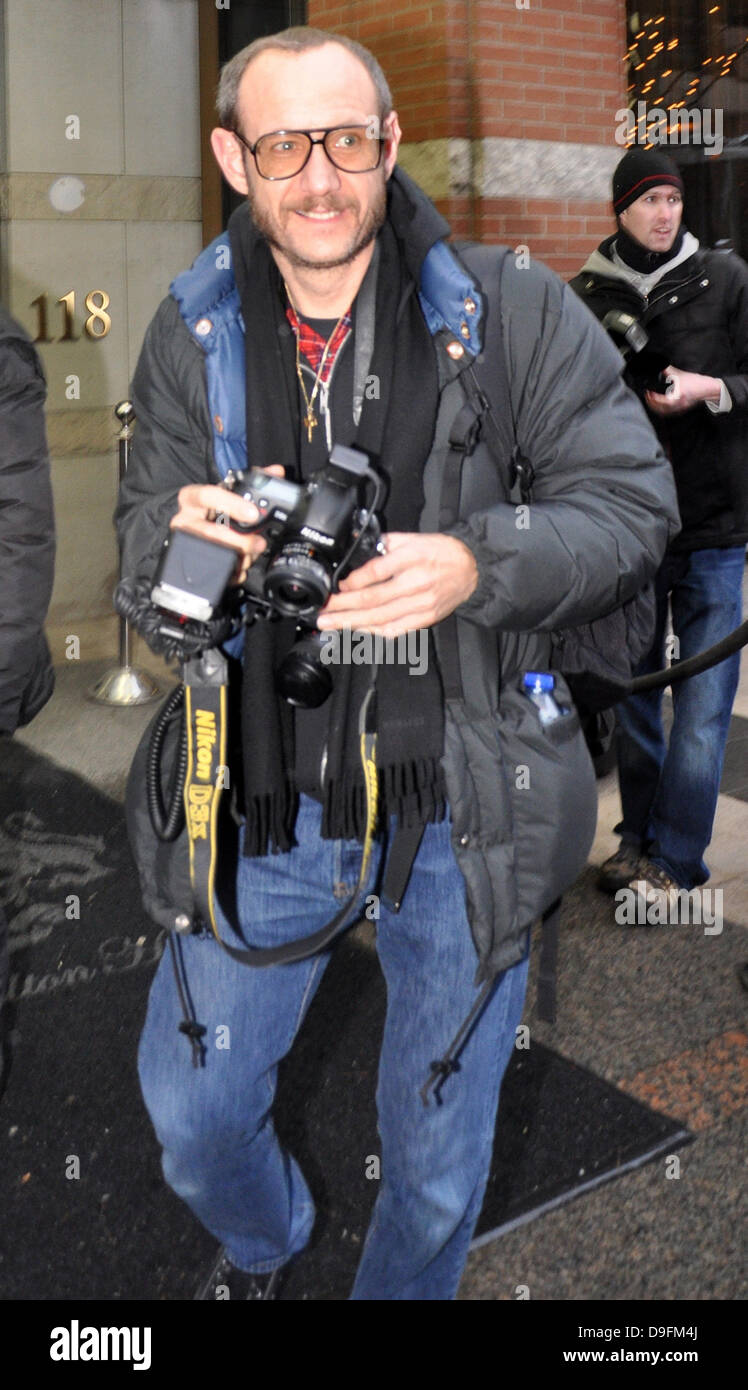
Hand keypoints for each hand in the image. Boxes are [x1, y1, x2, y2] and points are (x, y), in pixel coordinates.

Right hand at [171, 465, 284, 584]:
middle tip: (259, 542)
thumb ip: (251, 482)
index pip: (207, 496)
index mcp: (191, 498)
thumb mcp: (227, 493)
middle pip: (211, 532)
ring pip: (214, 553)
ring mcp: (185, 543)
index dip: (231, 504)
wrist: (193, 531)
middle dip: (240, 540)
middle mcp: (184, 520)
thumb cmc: (213, 509)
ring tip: (253, 554)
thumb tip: (276, 472)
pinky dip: (234, 571)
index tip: (253, 513)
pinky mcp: (191, 562)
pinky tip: (242, 566)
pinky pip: (215, 571)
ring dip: (240, 556)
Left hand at [316, 532, 478, 637]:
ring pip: (380, 617)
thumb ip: (387, 544)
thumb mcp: (415, 538)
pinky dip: (374, 631)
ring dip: (351, 622)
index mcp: (412, 557)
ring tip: (330, 624)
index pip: (377, 572)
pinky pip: (395, 628)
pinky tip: (357, 629)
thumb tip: (361, 550)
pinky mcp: (425, 618)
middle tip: (323, 611)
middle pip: (373, 599)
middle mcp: (416, 582)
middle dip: (343, 607)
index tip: (337, 587)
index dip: (353, 582)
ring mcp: (421, 604)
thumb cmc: (442, 553)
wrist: (472, 569)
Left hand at [645, 365, 721, 415]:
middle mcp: (677, 405)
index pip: (661, 401)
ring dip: (655, 407)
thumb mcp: (680, 374)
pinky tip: (658, 405)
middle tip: (647, 396)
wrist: (707, 388)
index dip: (652, 397)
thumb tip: (659, 366)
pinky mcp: (680, 410)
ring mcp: (679, 408)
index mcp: (677, 397)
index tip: (648, 392)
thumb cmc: (696, 382)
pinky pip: (668, 413)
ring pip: (663, 412)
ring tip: (651, 400)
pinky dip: (661, 410)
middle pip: (660, 409)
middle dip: (651, 403)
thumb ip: (668, 370)